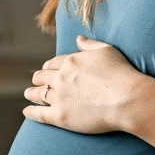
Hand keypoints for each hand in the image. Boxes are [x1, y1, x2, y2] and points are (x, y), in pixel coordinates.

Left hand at [23, 35, 141, 133]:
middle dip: (39, 78)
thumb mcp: (107, 50)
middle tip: (36, 82)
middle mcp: (61, 78)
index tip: (48, 69)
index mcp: (70, 61)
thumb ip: (89, 44)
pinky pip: (39, 114)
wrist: (128, 100)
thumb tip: (77, 38)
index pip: (53, 63)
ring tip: (29, 94)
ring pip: (38, 94)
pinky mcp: (60, 116)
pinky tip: (26, 111)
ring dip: (31, 93)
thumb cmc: (122, 73)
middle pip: (42, 77)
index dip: (49, 66)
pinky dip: (31, 112)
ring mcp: (59, 97)